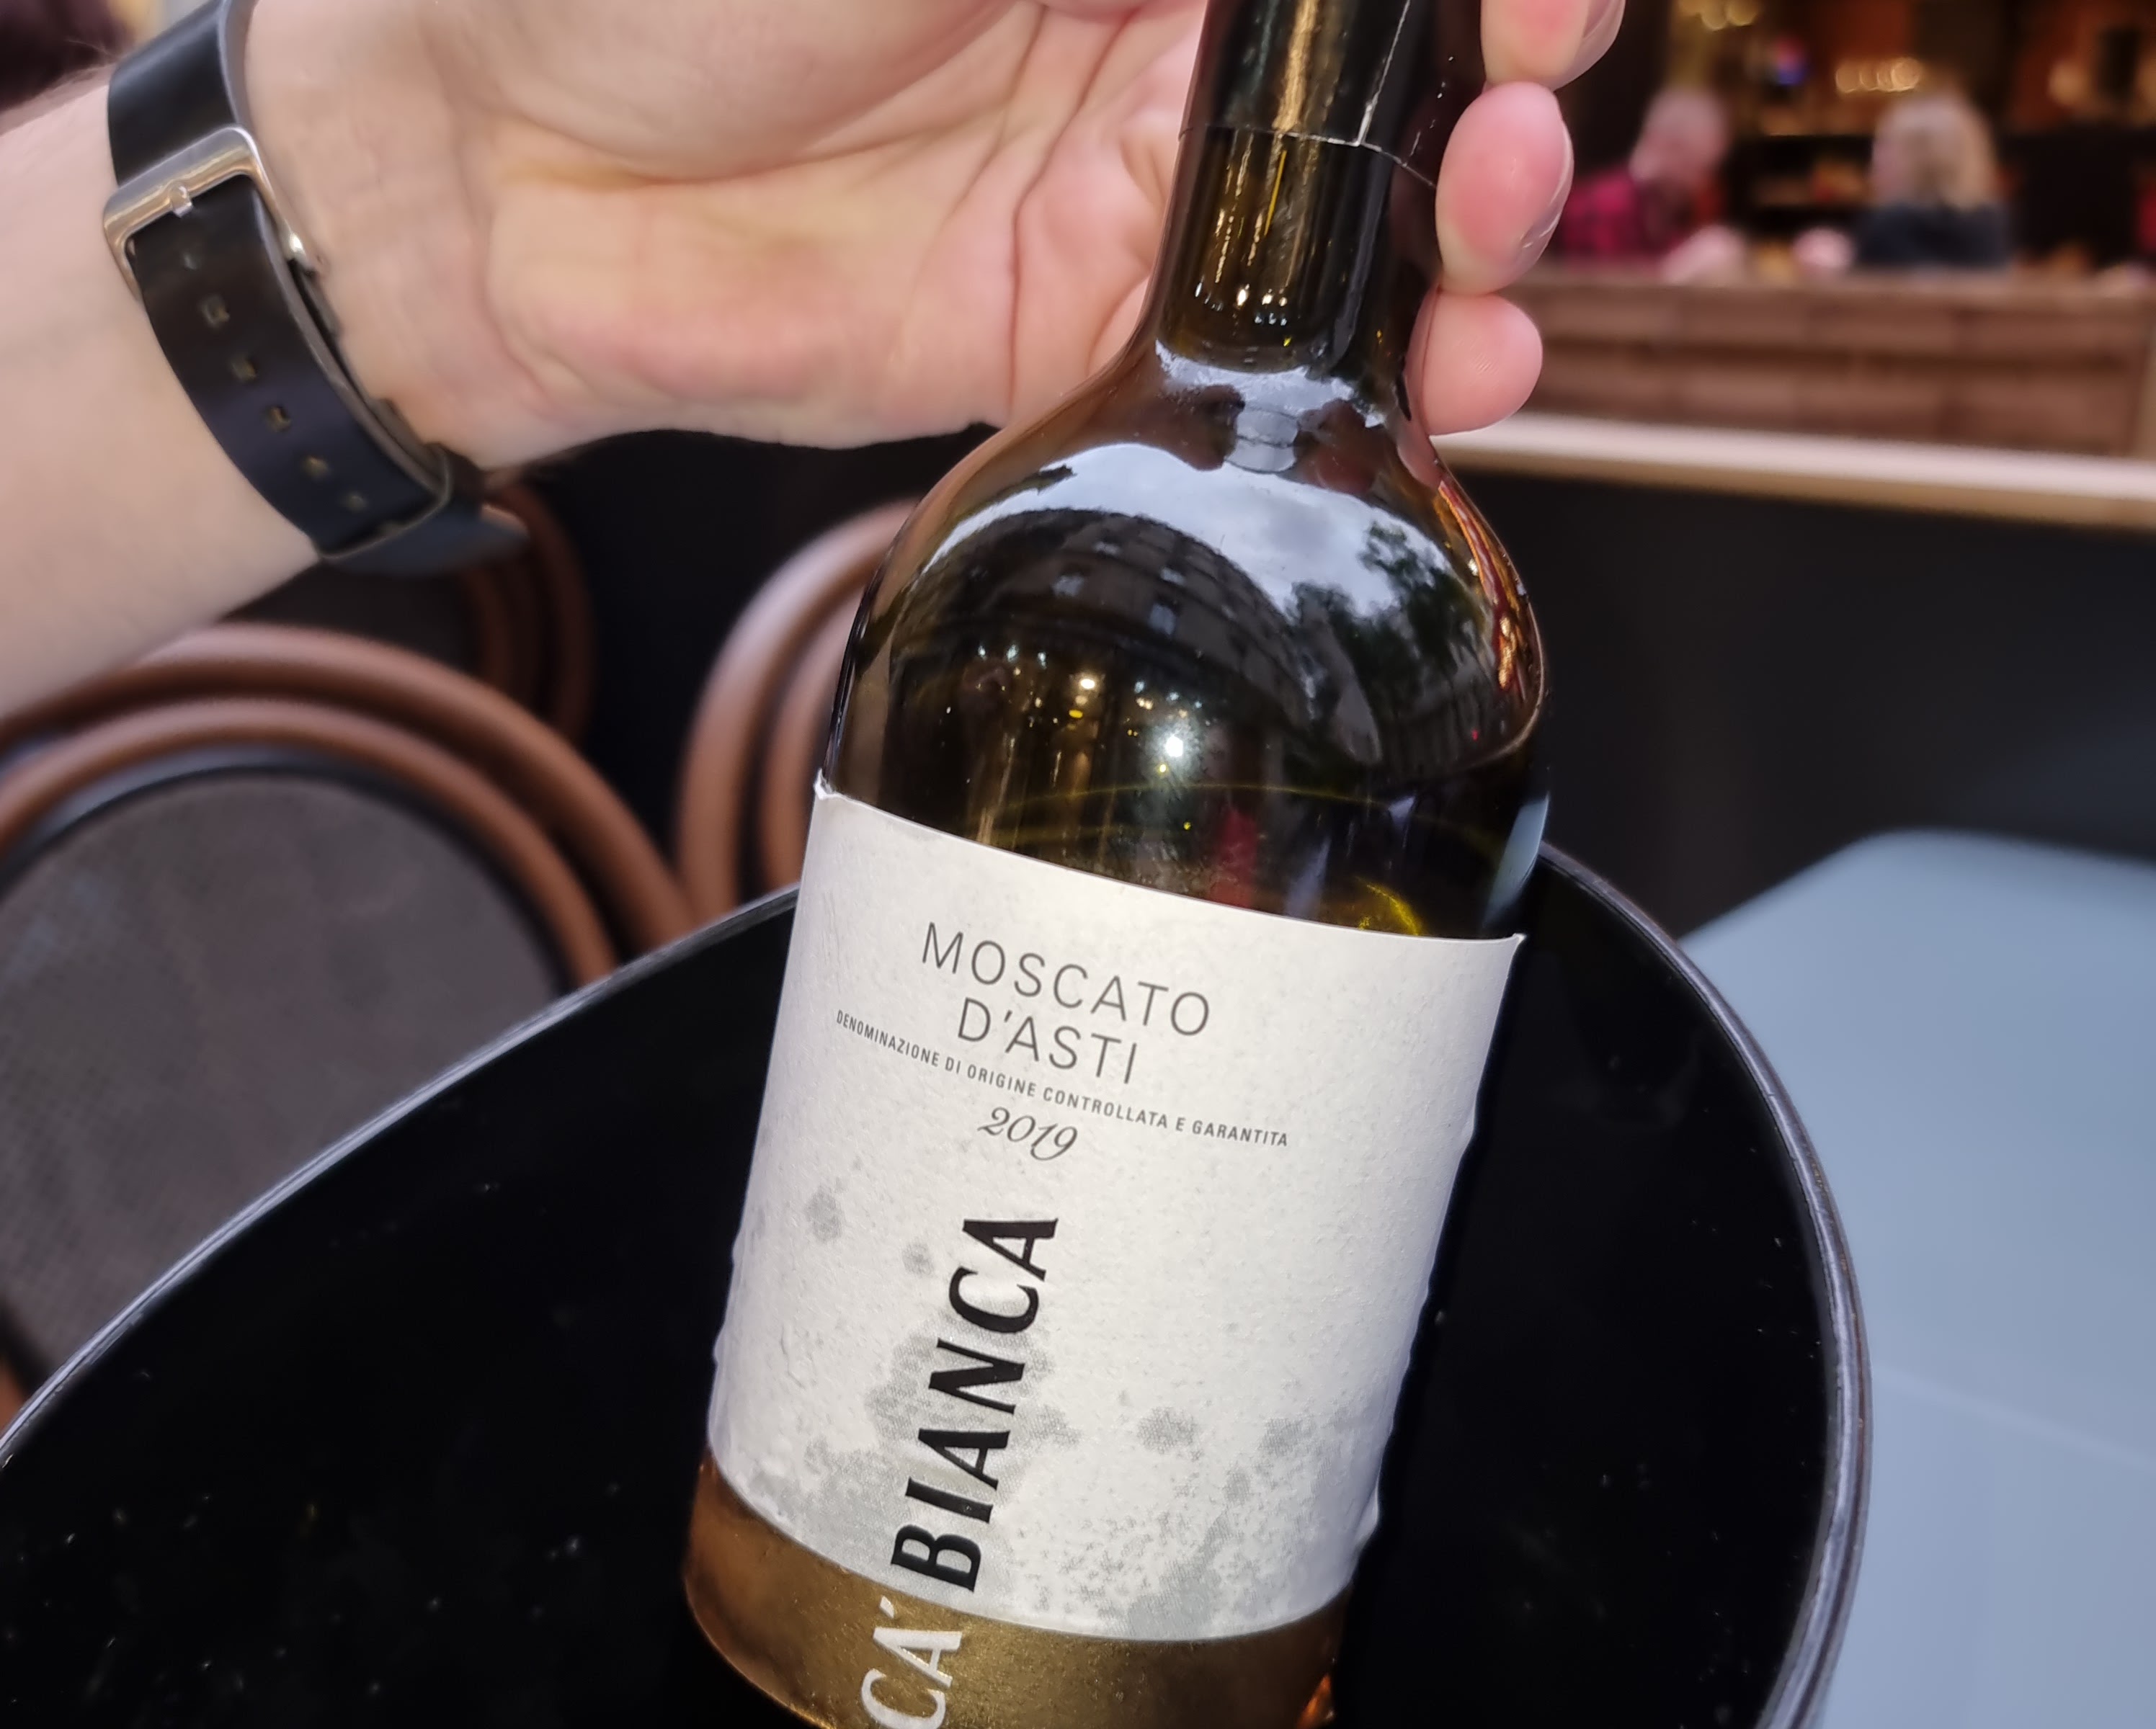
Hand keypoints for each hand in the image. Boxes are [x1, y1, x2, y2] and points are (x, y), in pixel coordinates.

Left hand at [249, 0, 1613, 467]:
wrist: (510, 158)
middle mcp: (1157, 33)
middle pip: (1400, 63)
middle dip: (1507, 70)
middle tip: (1525, 81)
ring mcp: (1134, 189)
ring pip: (1366, 217)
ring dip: (1477, 226)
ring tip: (1498, 214)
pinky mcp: (1090, 334)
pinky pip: (1266, 367)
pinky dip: (1380, 379)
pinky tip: (1455, 373)